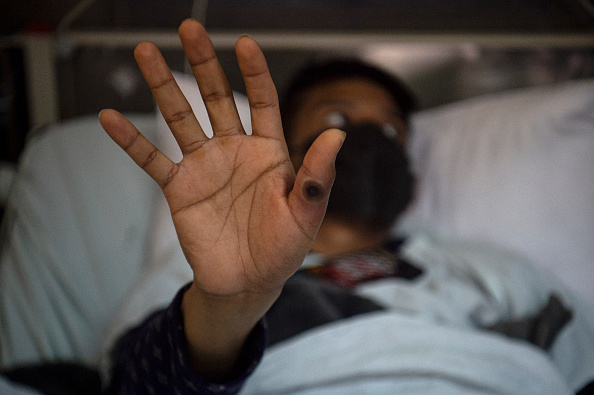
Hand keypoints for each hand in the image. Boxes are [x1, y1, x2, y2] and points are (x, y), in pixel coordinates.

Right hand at [99, 19, 343, 378]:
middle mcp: (234, 152)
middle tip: (188, 29)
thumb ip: (317, 175)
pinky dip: (131, 141)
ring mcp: (204, 168)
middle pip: (216, 98)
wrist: (249, 283)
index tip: (245, 44)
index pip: (262, 102)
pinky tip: (110, 118)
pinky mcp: (180, 189)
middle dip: (203, 64)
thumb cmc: (283, 249)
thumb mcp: (306, 213)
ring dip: (163, 87)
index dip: (254, 73)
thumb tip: (338, 135)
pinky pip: (152, 160)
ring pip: (181, 119)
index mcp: (268, 153)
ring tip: (146, 52)